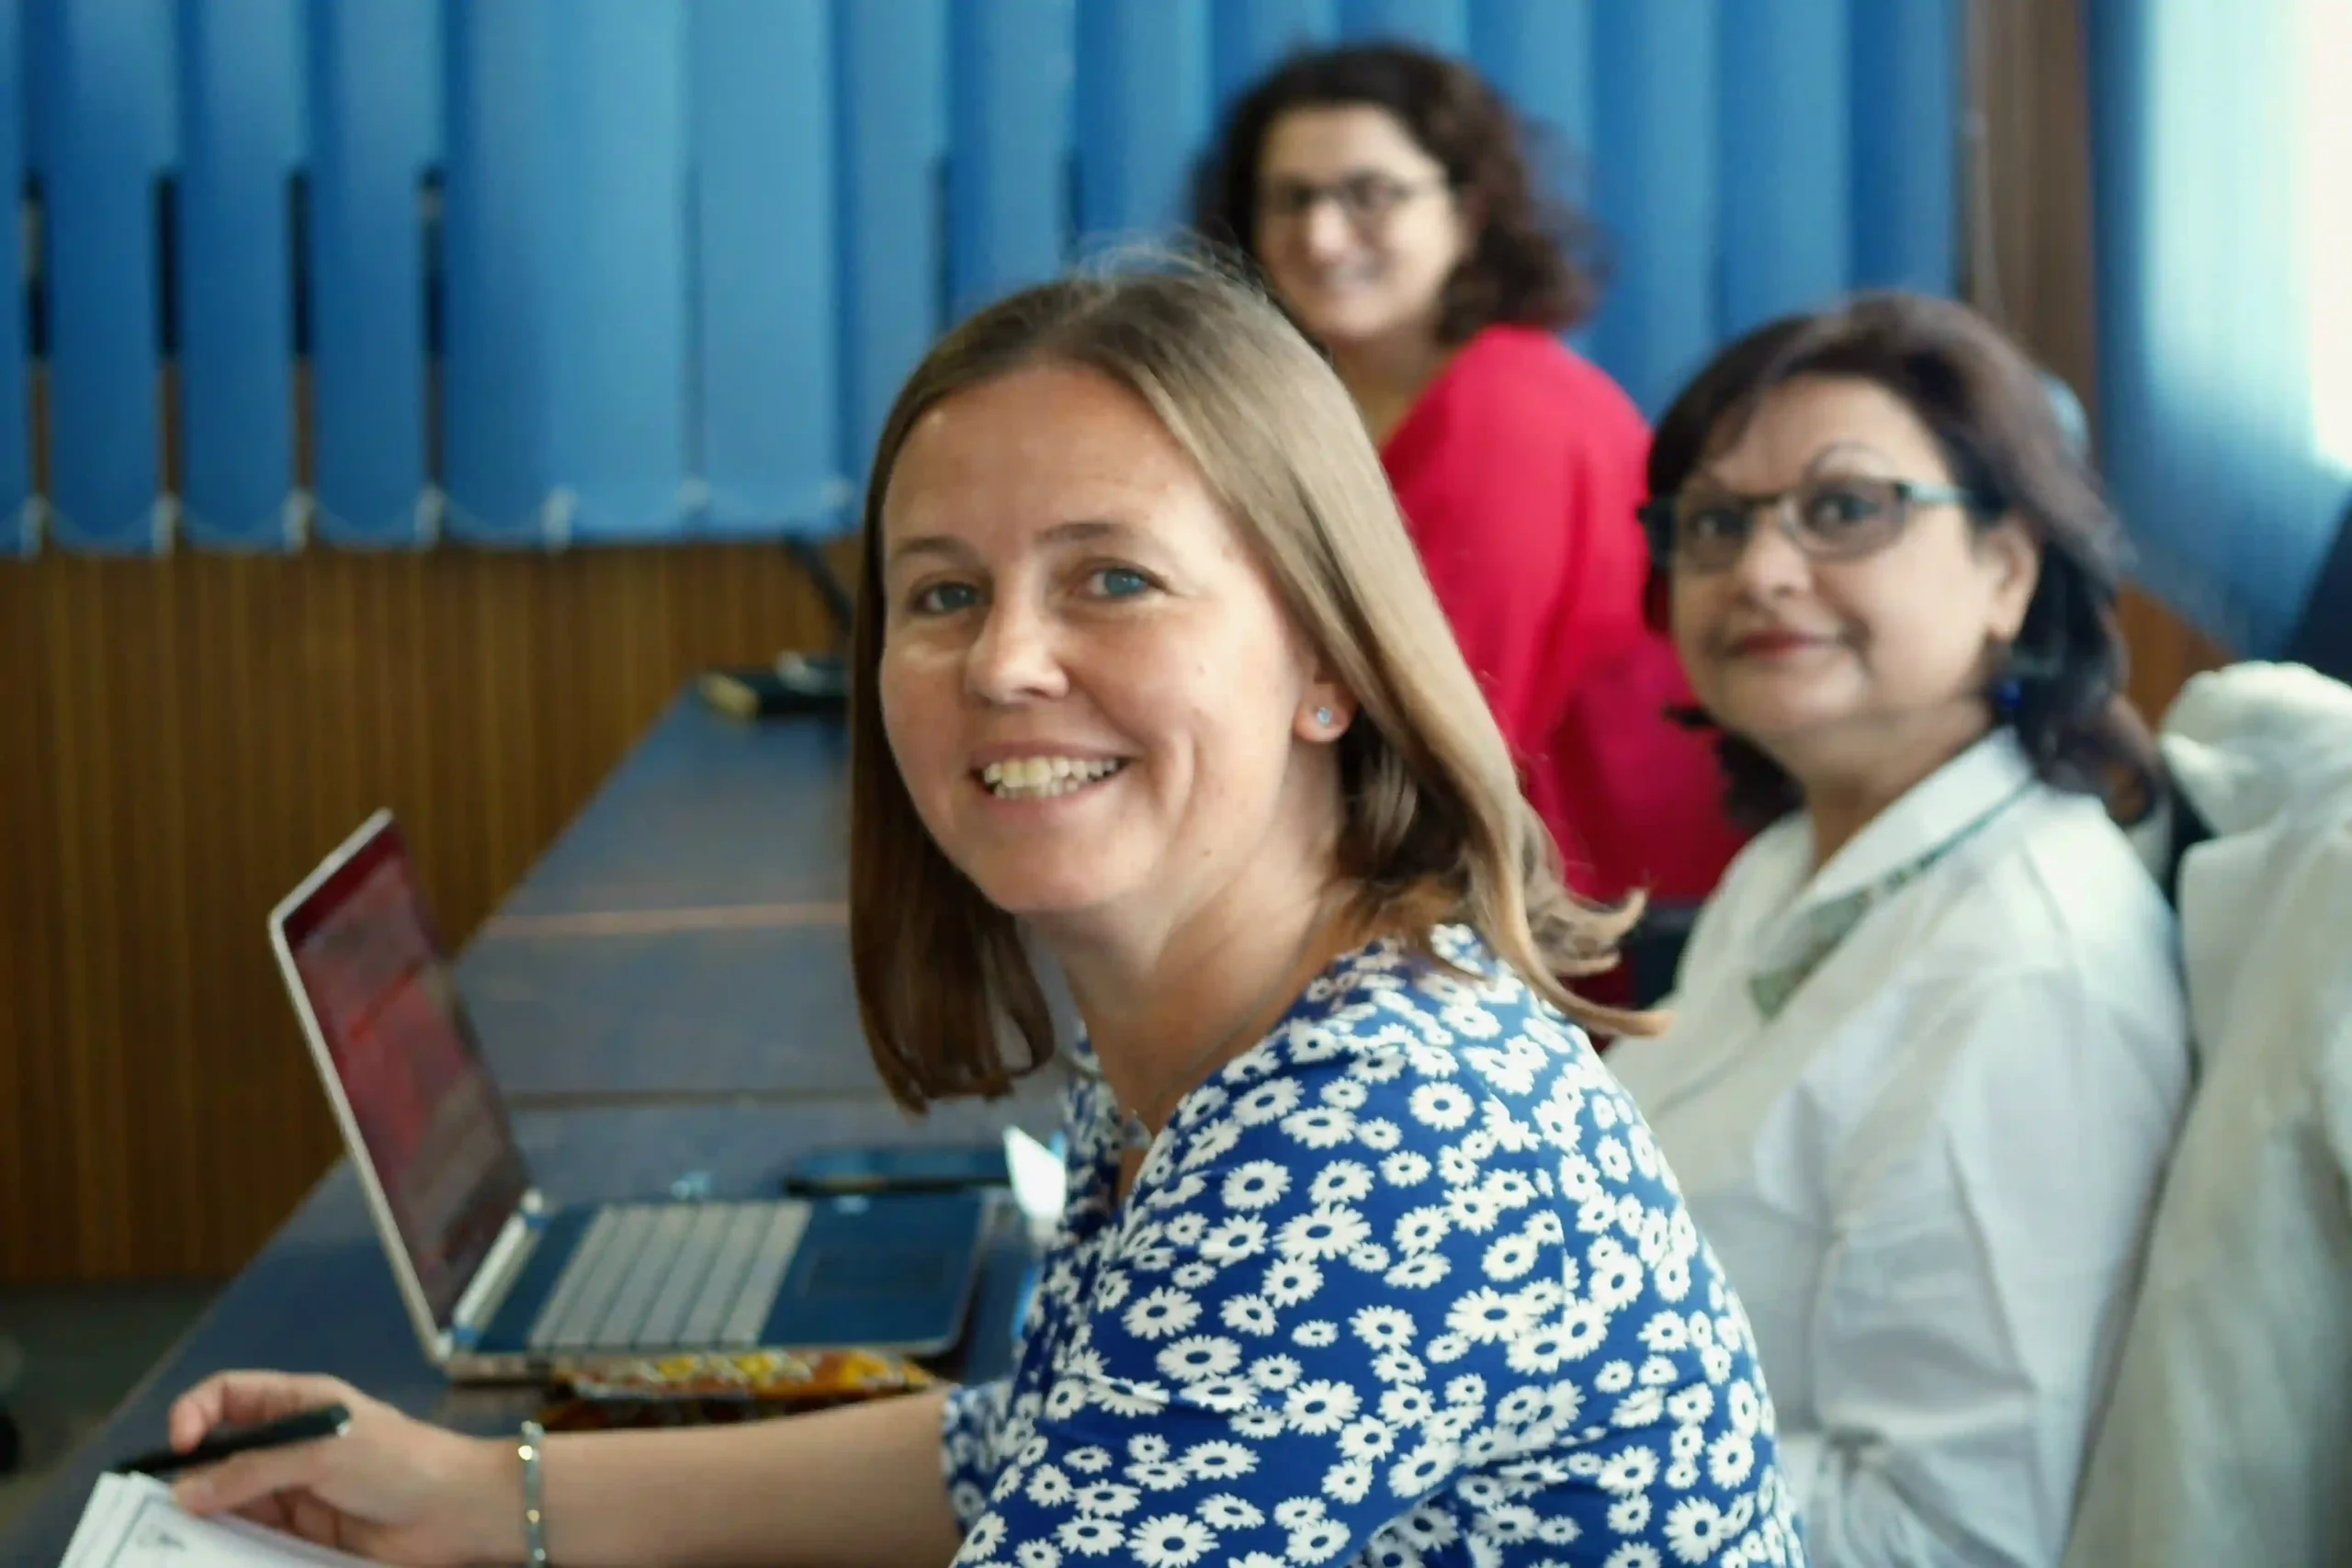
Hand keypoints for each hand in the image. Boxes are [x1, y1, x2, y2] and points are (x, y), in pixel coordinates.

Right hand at [166, 1371, 516, 1565]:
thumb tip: (185, 1492)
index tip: (181, 1448)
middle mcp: (289, 1445)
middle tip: (158, 1516)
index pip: (227, 1396)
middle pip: (219, 1457)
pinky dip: (229, 1549)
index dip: (194, 1414)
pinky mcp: (302, 1535)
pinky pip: (252, 1539)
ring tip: (173, 1548)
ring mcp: (294, 1492)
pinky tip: (210, 1559)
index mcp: (298, 1404)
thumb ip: (255, 1471)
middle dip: (188, 1480)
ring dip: (204, 1522)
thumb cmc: (398, 1463)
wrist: (458, 1511)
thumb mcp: (324, 1453)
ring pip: (229, 1504)